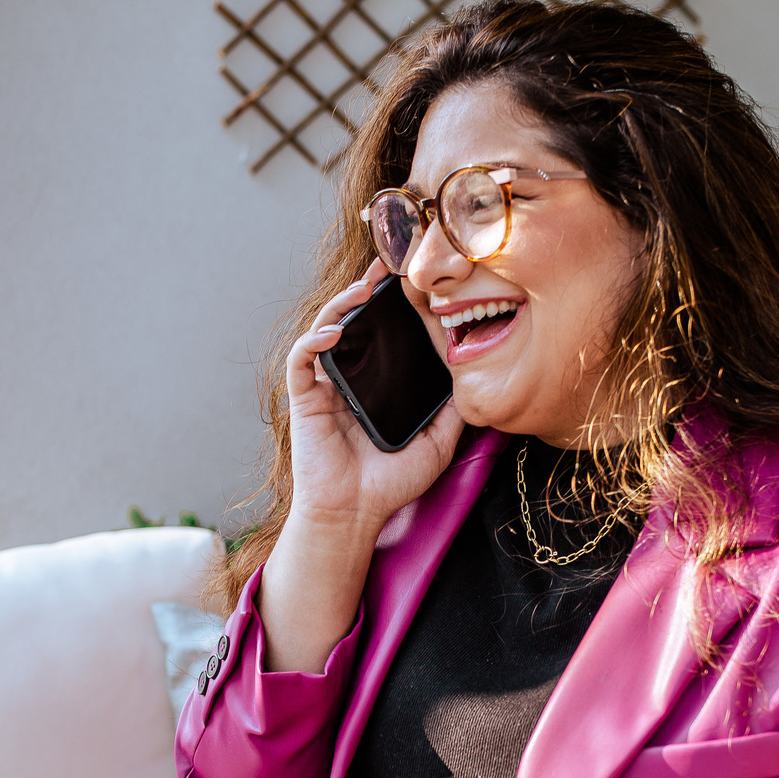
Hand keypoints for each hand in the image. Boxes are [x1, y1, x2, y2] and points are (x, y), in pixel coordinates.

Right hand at [289, 260, 462, 539]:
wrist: (356, 514)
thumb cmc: (390, 483)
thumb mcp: (438, 441)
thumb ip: (453, 410)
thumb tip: (476, 377)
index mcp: (377, 382)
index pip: (384, 332)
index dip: (396, 304)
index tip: (418, 280)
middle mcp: (349, 376)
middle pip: (354, 320)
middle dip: (368, 288)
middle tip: (390, 263)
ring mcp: (325, 385)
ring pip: (326, 328)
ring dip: (342, 303)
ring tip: (365, 287)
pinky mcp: (304, 398)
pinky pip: (302, 359)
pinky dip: (314, 339)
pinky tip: (335, 331)